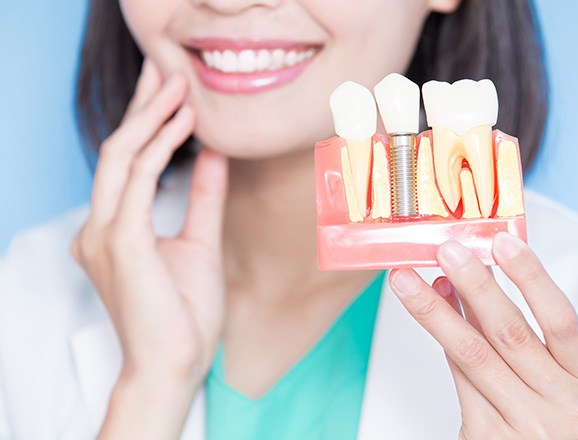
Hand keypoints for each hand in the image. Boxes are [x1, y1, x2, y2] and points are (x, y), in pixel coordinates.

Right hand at [70, 59, 227, 437]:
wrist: (177, 364)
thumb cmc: (184, 313)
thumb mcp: (200, 241)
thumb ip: (203, 196)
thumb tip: (213, 154)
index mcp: (114, 229)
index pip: (125, 162)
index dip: (145, 121)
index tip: (169, 91)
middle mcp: (99, 227)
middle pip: (117, 149)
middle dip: (143, 106)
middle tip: (166, 70)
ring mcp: (104, 234)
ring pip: (121, 156)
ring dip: (151, 117)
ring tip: (179, 86)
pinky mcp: (120, 242)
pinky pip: (136, 180)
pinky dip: (159, 146)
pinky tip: (184, 124)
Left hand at [389, 233, 577, 438]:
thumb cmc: (533, 407)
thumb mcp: (538, 366)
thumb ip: (504, 323)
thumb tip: (463, 275)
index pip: (561, 319)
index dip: (532, 277)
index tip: (503, 241)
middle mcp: (562, 402)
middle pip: (510, 332)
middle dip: (474, 285)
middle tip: (446, 251)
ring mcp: (526, 423)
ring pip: (472, 352)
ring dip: (435, 310)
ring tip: (407, 280)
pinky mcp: (489, 434)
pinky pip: (457, 376)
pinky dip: (439, 338)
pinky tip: (425, 309)